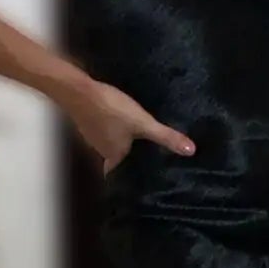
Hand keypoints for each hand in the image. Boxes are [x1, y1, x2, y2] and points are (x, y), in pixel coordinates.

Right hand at [54, 74, 195, 175]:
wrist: (77, 90)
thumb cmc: (111, 110)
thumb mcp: (143, 123)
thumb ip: (165, 137)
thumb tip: (191, 151)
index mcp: (114, 156)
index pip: (123, 173)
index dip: (133, 176)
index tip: (147, 177)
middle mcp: (101, 150)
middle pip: (118, 158)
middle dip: (133, 156)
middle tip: (152, 155)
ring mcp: (91, 135)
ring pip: (112, 142)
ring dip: (124, 141)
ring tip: (143, 139)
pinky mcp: (87, 120)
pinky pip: (105, 129)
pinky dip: (114, 128)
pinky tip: (123, 121)